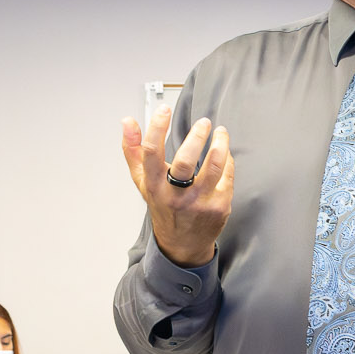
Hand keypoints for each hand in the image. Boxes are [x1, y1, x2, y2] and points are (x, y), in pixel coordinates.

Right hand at [121, 106, 233, 268]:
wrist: (183, 244)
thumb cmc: (163, 206)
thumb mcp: (143, 181)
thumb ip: (133, 150)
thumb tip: (127, 121)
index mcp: (154, 186)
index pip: (151, 153)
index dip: (156, 127)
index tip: (163, 109)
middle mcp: (175, 196)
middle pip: (185, 161)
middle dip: (196, 136)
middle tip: (204, 122)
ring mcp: (199, 202)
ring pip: (214, 167)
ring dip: (220, 144)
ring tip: (221, 132)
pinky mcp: (219, 206)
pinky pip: (227, 175)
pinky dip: (227, 160)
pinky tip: (224, 152)